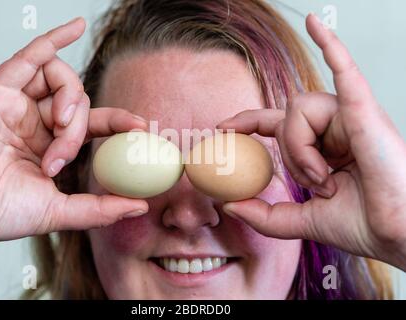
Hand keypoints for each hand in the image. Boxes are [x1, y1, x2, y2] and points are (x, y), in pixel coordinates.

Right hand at [0, 18, 148, 254]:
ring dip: (70, 100)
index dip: (118, 121)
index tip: (140, 127)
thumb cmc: (1, 211)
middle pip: (79, 103)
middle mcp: (37, 122)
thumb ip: (101, 208)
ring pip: (62, 80)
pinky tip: (75, 27)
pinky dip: (53, 39)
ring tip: (57, 125)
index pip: (92, 124)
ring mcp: (20, 104)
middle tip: (61, 155)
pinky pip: (31, 55)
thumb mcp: (61, 210)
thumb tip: (139, 206)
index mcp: (50, 146)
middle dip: (78, 128)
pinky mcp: (1, 89)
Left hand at [218, 14, 405, 269]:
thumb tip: (230, 205)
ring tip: (328, 176)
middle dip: (290, 154)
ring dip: (303, 148)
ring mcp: (347, 115)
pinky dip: (330, 45)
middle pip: (285, 119)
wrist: (397, 233)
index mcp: (319, 147)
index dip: (247, 122)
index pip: (275, 124)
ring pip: (299, 109)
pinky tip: (315, 22)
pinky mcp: (363, 109)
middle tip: (317, 182)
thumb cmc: (364, 223)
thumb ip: (265, 215)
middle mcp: (331, 127)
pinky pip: (343, 69)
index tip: (223, 128)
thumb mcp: (302, 220)